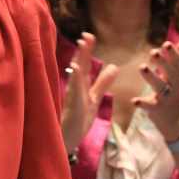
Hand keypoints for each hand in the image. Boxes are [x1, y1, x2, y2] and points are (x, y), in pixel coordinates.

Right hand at [60, 32, 118, 152]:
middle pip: (80, 67)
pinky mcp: (72, 107)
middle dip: (83, 52)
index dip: (86, 51)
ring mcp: (73, 98)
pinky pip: (74, 91)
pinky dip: (76, 79)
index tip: (88, 36)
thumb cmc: (77, 122)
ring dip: (79, 60)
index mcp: (81, 87)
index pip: (83, 66)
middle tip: (87, 35)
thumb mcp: (95, 99)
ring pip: (76, 76)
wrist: (64, 143)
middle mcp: (75, 90)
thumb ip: (103, 83)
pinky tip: (76, 68)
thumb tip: (114, 66)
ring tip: (82, 44)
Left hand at [133, 36, 178, 139]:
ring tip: (142, 67)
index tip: (166, 44)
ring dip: (151, 77)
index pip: (178, 64)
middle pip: (171, 74)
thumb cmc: (173, 92)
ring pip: (160, 87)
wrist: (176, 120)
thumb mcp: (178, 75)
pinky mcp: (157, 110)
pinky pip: (150, 106)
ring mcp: (166, 98)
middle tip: (153, 52)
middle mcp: (174, 86)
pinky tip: (134, 100)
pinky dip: (143, 103)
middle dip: (163, 63)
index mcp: (178, 77)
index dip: (173, 54)